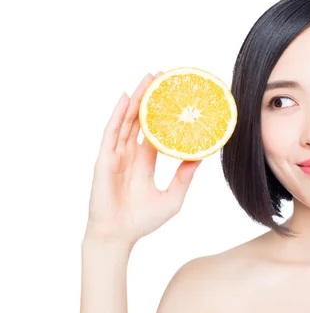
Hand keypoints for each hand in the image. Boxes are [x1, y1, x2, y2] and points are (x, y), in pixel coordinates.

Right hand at [84, 73, 200, 245]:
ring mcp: (117, 155)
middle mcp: (131, 154)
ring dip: (137, 98)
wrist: (119, 236)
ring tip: (148, 78)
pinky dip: (118, 114)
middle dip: (151, 97)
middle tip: (163, 76)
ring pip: (128, 120)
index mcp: (145, 161)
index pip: (156, 131)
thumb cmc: (143, 221)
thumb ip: (185, 177)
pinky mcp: (106, 159)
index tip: (177, 98)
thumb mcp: (173, 197)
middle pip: (141, 119)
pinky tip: (126, 98)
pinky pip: (112, 132)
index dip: (164, 114)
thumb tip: (201, 158)